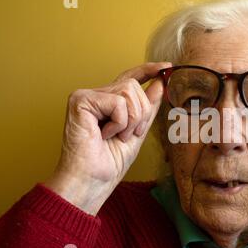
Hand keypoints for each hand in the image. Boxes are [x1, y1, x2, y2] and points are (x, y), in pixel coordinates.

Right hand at [45, 62, 171, 214]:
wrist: (92, 181)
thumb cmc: (109, 162)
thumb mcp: (138, 132)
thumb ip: (148, 108)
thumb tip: (160, 83)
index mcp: (109, 103)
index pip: (131, 78)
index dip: (149, 70)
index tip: (167, 66)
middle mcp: (97, 95)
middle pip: (134, 87)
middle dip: (141, 114)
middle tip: (129, 135)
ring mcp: (86, 96)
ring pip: (128, 92)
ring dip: (131, 120)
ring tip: (116, 136)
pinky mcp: (80, 100)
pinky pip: (117, 102)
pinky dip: (119, 123)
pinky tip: (104, 135)